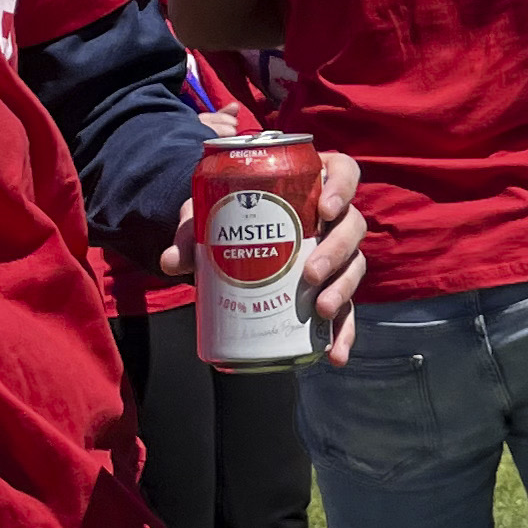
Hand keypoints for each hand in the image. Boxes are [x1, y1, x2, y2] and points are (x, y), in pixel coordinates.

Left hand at [159, 151, 374, 363]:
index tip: (326, 208)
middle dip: (336, 251)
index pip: (344, 173)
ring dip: (343, 289)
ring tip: (321, 310)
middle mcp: (331, 218)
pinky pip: (346, 310)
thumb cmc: (225, 217)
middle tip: (311, 274)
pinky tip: (334, 354)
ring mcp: (335, 255)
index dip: (343, 187)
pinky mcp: (330, 289)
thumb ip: (190, 234)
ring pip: (354, 266)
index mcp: (311, 185)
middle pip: (353, 225)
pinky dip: (343, 333)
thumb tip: (172, 261)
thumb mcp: (207, 216)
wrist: (226, 244)